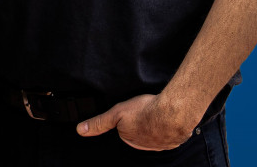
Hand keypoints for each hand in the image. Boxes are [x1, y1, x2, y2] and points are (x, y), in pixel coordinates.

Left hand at [77, 94, 196, 150]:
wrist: (174, 112)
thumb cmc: (146, 111)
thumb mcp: (116, 113)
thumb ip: (99, 123)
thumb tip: (81, 130)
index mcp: (130, 140)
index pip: (125, 131)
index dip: (127, 120)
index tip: (133, 113)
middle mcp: (146, 146)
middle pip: (140, 133)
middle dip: (141, 123)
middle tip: (144, 111)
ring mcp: (162, 144)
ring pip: (156, 133)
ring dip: (155, 125)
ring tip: (155, 113)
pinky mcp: (176, 139)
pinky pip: (170, 133)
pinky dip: (168, 125)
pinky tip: (166, 117)